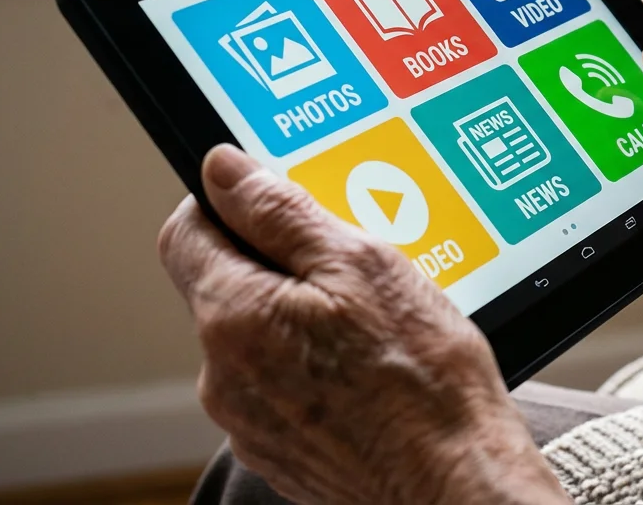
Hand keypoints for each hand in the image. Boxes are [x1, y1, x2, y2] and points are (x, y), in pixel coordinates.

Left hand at [158, 145, 566, 504]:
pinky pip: (279, 386)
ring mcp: (249, 421)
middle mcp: (223, 376)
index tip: (276, 199)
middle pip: (224, 285)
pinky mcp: (280, 451)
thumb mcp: (361, 263)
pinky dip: (313, 366)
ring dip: (298, 317)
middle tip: (350, 264)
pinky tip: (370, 367)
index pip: (187, 232)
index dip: (230, 203)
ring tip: (374, 322)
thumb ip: (281, 211)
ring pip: (256, 338)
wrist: (455, 479)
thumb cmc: (422, 376)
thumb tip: (226, 169)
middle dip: (279, 263)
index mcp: (233, 317)